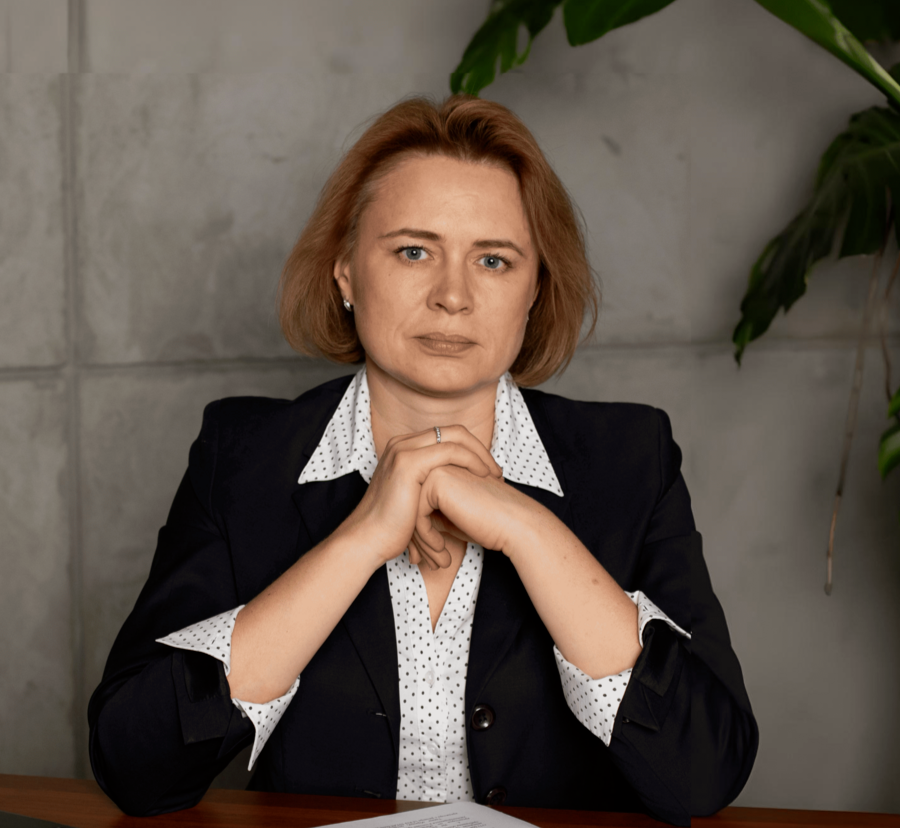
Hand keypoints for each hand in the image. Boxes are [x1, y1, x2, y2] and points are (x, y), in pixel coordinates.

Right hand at [339, 425, 502, 569]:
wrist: (368, 540)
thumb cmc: (391, 527)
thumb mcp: (414, 498)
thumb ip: (430, 485)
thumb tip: (457, 488)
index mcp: (403, 448)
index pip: (446, 435)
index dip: (471, 450)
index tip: (488, 471)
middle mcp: (402, 443)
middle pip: (453, 431)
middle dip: (480, 449)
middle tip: (497, 471)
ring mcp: (404, 450)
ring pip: (455, 438)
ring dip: (480, 455)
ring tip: (495, 476)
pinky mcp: (408, 463)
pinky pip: (450, 452)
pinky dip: (471, 461)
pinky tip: (483, 477)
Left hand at [414, 463, 536, 558]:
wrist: (514, 524)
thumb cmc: (488, 523)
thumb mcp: (452, 518)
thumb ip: (431, 513)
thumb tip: (410, 526)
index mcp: (441, 470)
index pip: (415, 503)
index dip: (417, 532)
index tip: (422, 555)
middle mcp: (436, 465)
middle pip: (410, 506)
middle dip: (414, 539)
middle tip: (422, 561)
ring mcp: (435, 469)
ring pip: (410, 511)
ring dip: (421, 542)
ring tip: (436, 562)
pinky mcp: (436, 482)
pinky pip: (417, 516)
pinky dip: (426, 539)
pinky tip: (441, 552)